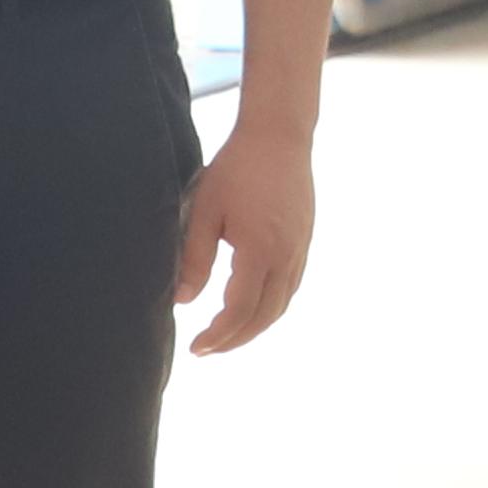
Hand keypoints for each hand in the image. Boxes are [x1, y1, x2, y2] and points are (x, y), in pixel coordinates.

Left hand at [174, 119, 315, 352]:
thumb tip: (183, 300)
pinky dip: (272, 307)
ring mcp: (300, 249)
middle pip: (265, 315)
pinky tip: (254, 306)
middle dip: (236, 339)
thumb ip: (194, 258)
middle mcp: (286, 256)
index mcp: (260, 251)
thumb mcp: (205, 211)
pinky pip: (291, 286)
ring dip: (256, 326)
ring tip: (229, 335)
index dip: (218, 335)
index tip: (196, 347)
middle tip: (208, 350)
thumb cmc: (236, 169)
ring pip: (282, 304)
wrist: (279, 137)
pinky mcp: (304, 240)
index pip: (239, 310)